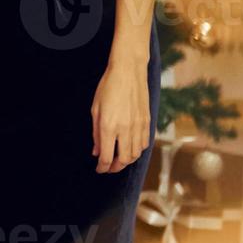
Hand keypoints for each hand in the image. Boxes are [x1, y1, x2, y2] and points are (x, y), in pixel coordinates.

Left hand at [90, 56, 151, 173]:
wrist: (128, 72)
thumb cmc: (107, 88)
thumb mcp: (95, 109)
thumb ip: (95, 133)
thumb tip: (96, 152)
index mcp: (108, 126)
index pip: (106, 156)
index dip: (102, 167)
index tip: (99, 169)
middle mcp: (125, 129)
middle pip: (124, 160)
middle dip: (115, 168)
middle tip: (108, 168)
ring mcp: (139, 127)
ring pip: (136, 154)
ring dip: (127, 161)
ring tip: (119, 160)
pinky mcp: (148, 122)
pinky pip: (145, 144)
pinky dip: (138, 151)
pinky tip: (131, 149)